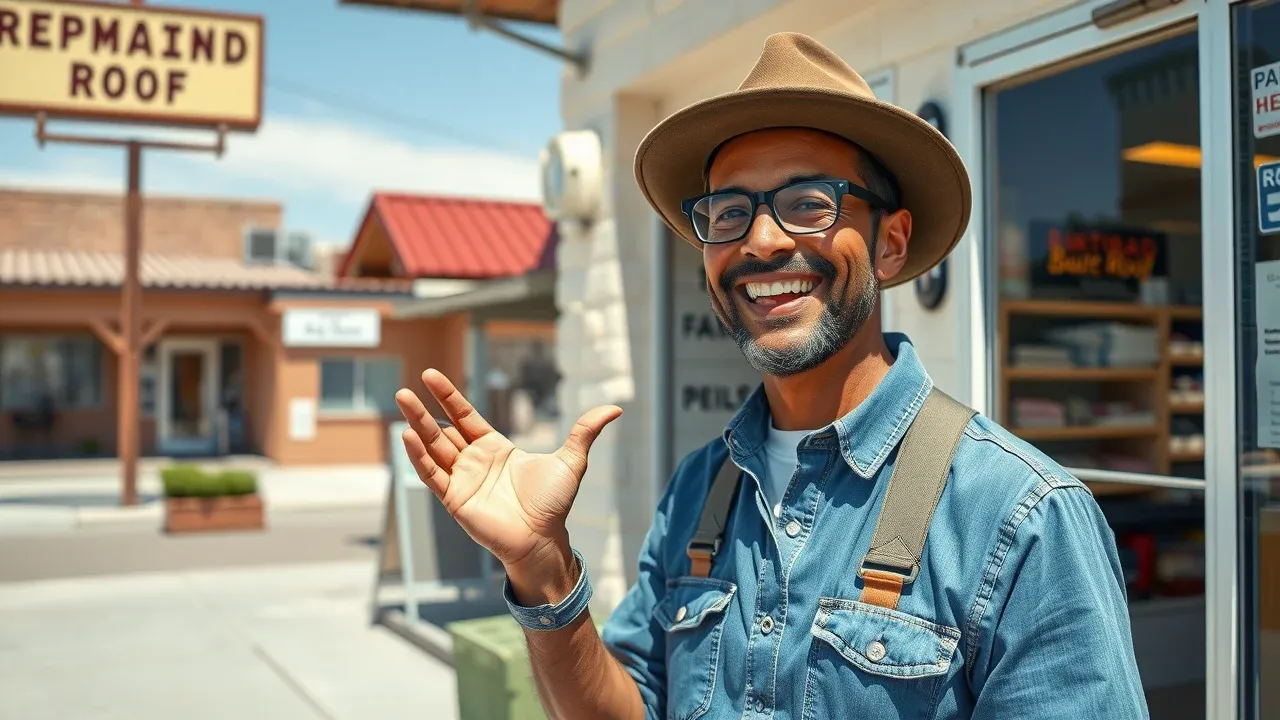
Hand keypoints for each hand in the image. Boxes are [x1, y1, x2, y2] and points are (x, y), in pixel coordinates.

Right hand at [395, 369, 621, 577]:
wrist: (544, 538)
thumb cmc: (554, 504)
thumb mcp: (571, 460)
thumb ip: (585, 431)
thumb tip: (614, 408)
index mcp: (495, 448)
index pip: (464, 416)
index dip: (448, 396)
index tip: (431, 375)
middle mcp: (474, 461)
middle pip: (443, 430)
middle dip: (424, 409)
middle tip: (404, 389)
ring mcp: (461, 480)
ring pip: (433, 448)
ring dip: (416, 426)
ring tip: (400, 401)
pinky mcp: (454, 500)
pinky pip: (432, 475)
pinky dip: (419, 457)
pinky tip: (408, 437)